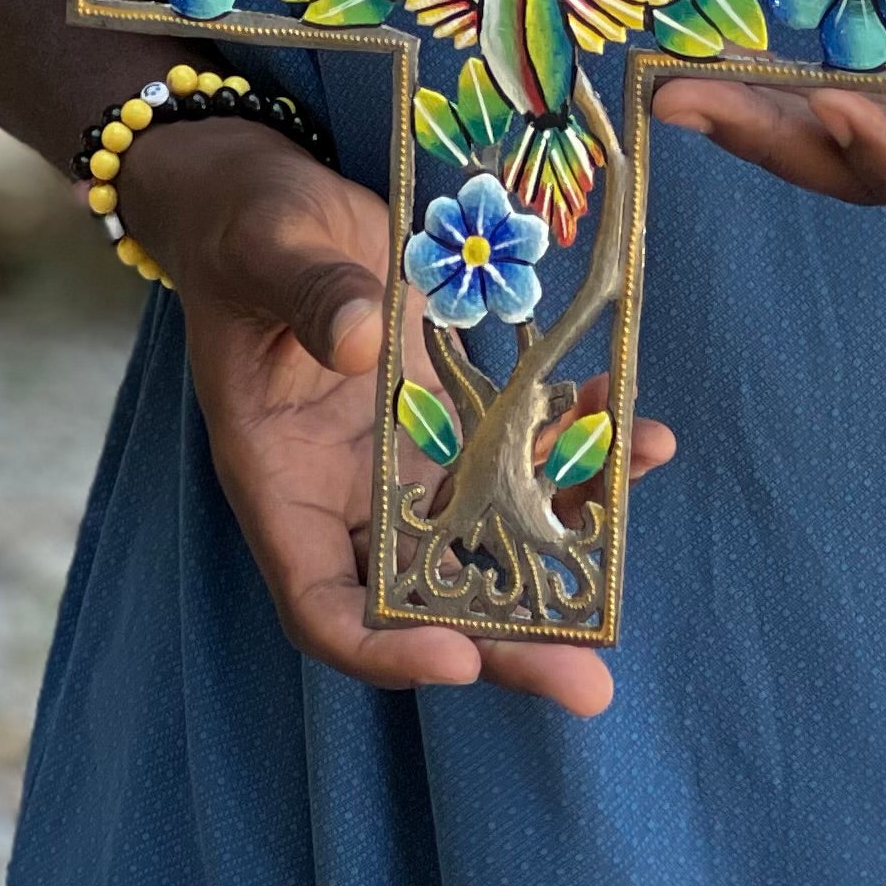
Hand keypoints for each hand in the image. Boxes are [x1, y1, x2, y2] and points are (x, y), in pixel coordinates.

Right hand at [127, 115, 673, 716]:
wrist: (273, 201)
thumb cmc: (246, 233)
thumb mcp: (263, 252)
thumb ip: (311, 296)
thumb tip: (366, 338)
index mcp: (282, 486)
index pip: (322, 606)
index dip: (384, 646)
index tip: (455, 657)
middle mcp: (352, 492)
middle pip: (428, 598)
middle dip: (509, 643)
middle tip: (587, 685)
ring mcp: (411, 457)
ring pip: (493, 533)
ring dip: (568, 541)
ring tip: (639, 509)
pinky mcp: (458, 410)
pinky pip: (525, 450)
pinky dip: (580, 450)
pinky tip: (637, 430)